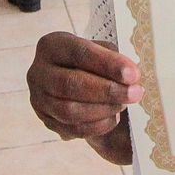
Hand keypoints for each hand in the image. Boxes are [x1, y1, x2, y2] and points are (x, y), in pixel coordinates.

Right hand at [28, 31, 140, 161]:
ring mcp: (38, 99)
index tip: (133, 74)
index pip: (79, 53)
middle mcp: (38, 71)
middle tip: (135, 93)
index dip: (107, 64)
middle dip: (107, 91)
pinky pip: (71, 129)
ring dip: (102, 110)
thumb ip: (112, 59)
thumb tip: (130, 76)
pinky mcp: (46, 121)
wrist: (77, 82)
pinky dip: (96, 126)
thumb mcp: (100, 49)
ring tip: (123, 105)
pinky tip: (113, 118)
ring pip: (69, 111)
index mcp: (51, 45)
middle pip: (70, 84)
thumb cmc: (92, 62)